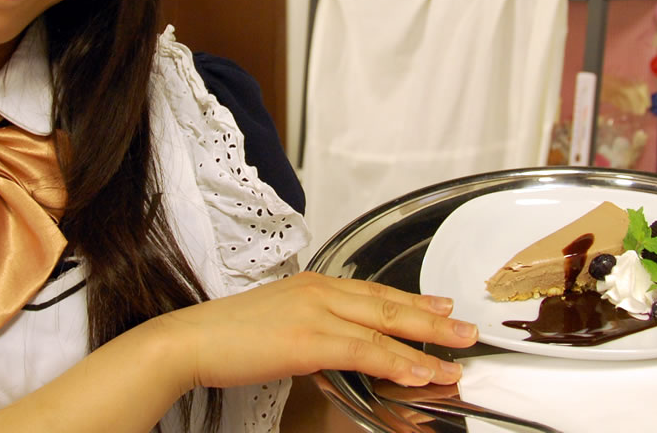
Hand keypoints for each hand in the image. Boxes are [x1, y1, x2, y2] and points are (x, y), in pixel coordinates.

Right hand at [152, 271, 476, 392]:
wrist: (190, 340)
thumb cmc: (226, 335)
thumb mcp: (276, 321)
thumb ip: (310, 326)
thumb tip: (333, 344)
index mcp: (311, 284)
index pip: (373, 291)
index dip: (411, 300)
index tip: (440, 307)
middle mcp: (318, 290)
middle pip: (388, 304)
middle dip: (432, 318)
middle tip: (466, 329)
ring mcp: (314, 312)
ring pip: (383, 326)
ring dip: (426, 343)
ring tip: (455, 358)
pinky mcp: (308, 338)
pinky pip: (364, 350)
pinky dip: (396, 361)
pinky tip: (419, 371)